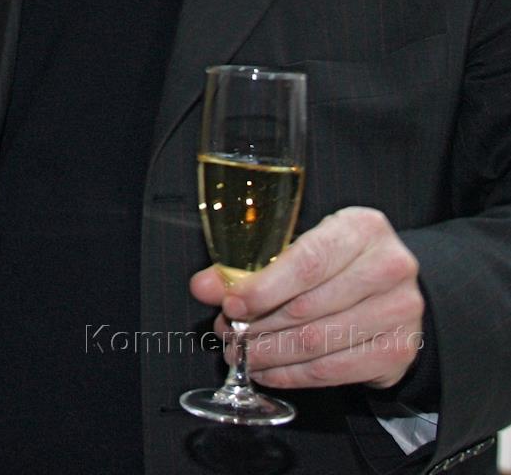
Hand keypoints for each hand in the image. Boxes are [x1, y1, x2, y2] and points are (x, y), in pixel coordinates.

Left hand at [190, 207, 423, 391]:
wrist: (393, 288)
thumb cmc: (340, 261)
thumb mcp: (302, 247)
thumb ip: (252, 266)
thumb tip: (204, 286)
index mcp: (362, 228)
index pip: (307, 262)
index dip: (264, 288)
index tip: (231, 304)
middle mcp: (388, 266)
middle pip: (308, 306)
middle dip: (258, 325)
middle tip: (228, 333)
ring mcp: (399, 311)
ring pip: (317, 342)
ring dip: (269, 353)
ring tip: (242, 354)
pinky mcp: (398, 350)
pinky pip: (332, 370)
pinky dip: (291, 375)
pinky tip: (267, 370)